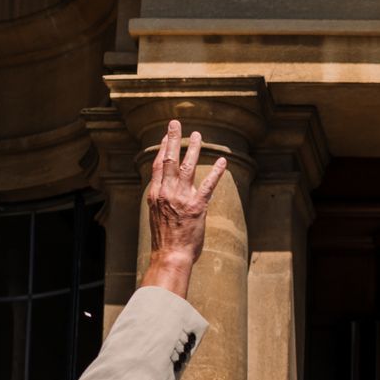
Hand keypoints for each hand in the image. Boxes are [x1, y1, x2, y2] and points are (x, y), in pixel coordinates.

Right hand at [141, 120, 226, 295]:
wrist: (170, 255)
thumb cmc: (165, 239)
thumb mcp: (157, 215)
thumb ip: (162, 199)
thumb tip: (167, 191)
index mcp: (155, 194)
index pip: (158, 165)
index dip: (162, 148)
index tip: (165, 136)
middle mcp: (166, 193)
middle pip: (169, 159)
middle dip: (172, 139)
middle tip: (176, 123)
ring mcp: (181, 198)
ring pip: (187, 167)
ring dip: (193, 149)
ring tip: (197, 135)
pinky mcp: (197, 206)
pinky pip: (208, 184)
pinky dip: (216, 171)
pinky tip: (223, 161)